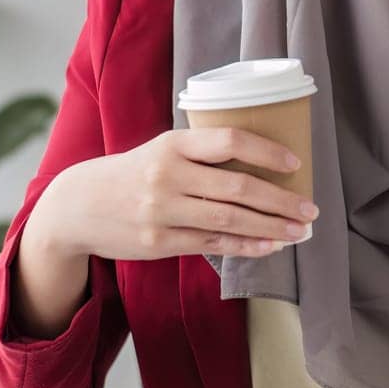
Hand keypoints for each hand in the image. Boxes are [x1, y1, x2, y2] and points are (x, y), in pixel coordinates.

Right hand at [38, 125, 318, 261]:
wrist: (77, 206)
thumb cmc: (133, 174)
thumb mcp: (161, 150)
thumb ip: (202, 153)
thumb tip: (261, 163)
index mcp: (173, 144)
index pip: (229, 140)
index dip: (266, 152)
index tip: (295, 164)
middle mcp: (168, 175)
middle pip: (237, 187)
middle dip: (280, 200)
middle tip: (311, 209)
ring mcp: (162, 211)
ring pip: (228, 220)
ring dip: (270, 227)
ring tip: (299, 232)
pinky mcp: (158, 242)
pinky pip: (211, 245)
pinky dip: (244, 247)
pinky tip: (269, 246)